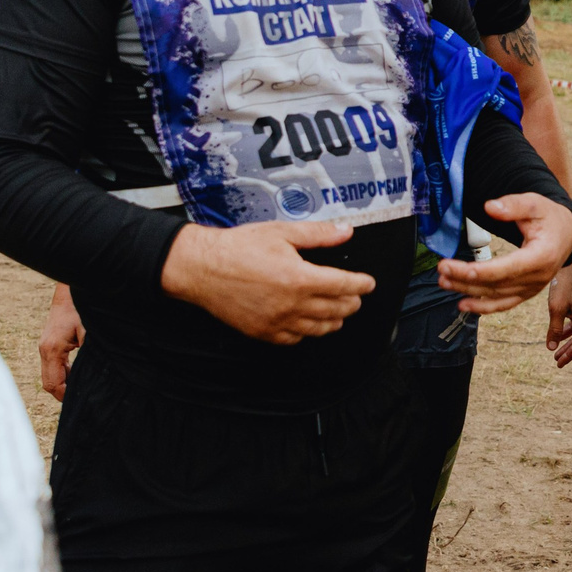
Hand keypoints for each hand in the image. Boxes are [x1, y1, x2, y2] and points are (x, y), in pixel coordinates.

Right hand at [37, 283, 82, 400]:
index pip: (54, 383)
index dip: (66, 396)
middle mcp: (45, 350)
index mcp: (53, 349)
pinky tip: (76, 375)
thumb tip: (94, 373)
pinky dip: (62, 374)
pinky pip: (52, 366)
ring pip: (49, 375)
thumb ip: (89, 352)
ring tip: (81, 388)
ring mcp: (45, 347)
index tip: (81, 399)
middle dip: (63, 393)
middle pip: (49, 383)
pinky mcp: (49, 344)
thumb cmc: (81, 309)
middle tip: (83, 397)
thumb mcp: (89, 331)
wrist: (71, 291)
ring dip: (63, 384)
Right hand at [159, 219, 372, 344]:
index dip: (362, 285)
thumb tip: (345, 232)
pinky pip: (294, 339)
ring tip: (339, 313)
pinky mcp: (263, 332)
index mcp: (300, 278)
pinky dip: (307, 332)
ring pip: (319, 328)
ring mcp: (277, 321)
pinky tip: (309, 324)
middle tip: (356, 296)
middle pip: (336, 309)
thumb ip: (318, 235)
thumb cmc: (238, 248)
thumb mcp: (282, 232)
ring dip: (334, 320)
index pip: (344, 286)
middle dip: (351, 302)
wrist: (203, 268)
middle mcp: (292, 304)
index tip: (368, 283)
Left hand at [436, 193, 571, 315]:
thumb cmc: (548, 217)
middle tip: (441, 269)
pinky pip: (503, 304)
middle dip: (465, 278)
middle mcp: (538, 278)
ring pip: (496, 295)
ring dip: (468, 291)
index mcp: (542, 256)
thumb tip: (490, 208)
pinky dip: (483, 307)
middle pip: (497, 283)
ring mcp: (532, 288)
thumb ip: (513, 205)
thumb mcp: (535, 204)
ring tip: (444, 282)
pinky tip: (463, 305)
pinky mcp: (526, 293)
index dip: (480, 271)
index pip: (507, 268)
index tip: (455, 266)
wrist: (566, 234)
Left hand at [545, 255, 571, 366]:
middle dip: (568, 350)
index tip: (558, 363)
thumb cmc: (564, 285)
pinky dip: (569, 326)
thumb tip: (551, 348)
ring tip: (557, 344)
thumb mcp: (556, 309)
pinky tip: (561, 323)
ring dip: (568, 337)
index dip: (568, 356)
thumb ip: (554, 329)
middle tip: (557, 359)